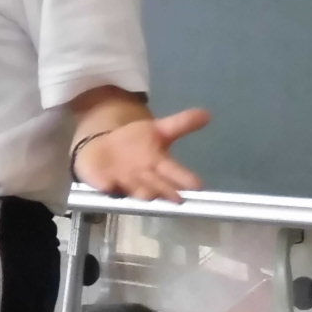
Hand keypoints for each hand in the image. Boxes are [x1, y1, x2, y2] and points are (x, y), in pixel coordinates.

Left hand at [75, 108, 210, 201]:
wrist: (104, 148)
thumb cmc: (136, 144)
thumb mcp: (158, 130)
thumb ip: (181, 124)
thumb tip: (207, 113)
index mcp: (160, 165)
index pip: (177, 173)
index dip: (186, 179)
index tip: (198, 185)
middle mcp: (146, 178)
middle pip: (159, 186)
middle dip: (166, 191)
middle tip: (177, 198)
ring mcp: (125, 183)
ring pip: (136, 191)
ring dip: (142, 192)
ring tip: (148, 194)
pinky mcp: (105, 183)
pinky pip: (107, 187)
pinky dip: (109, 187)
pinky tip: (109, 185)